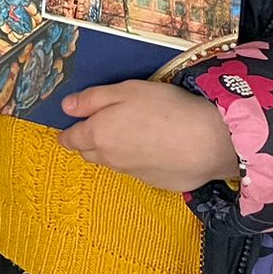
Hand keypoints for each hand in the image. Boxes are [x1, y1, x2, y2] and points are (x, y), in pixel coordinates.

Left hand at [57, 81, 239, 192]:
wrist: (206, 142)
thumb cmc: (165, 107)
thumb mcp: (126, 90)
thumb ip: (93, 99)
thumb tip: (66, 107)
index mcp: (99, 133)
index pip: (71, 139)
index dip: (67, 134)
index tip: (66, 132)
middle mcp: (111, 158)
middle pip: (89, 153)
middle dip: (87, 143)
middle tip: (95, 130)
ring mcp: (132, 173)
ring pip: (112, 163)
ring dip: (111, 152)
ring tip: (125, 137)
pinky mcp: (153, 183)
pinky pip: (135, 171)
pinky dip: (137, 160)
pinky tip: (152, 149)